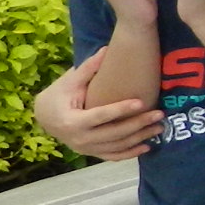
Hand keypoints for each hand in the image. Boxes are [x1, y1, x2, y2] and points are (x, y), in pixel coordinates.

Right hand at [34, 49, 160, 159]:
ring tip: (159, 127)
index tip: (141, 102)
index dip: (120, 110)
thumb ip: (89, 68)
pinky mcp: (91, 153)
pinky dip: (130, 153)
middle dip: (138, 124)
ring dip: (139, 138)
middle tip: (159, 115)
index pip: (100, 115)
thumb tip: (108, 48)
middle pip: (113, 134)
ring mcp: (86, 149)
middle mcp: (79, 139)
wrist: (44, 116)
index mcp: (72, 121)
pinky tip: (147, 146)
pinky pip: (113, 156)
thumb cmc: (59, 95)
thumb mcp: (70, 81)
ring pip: (116, 147)